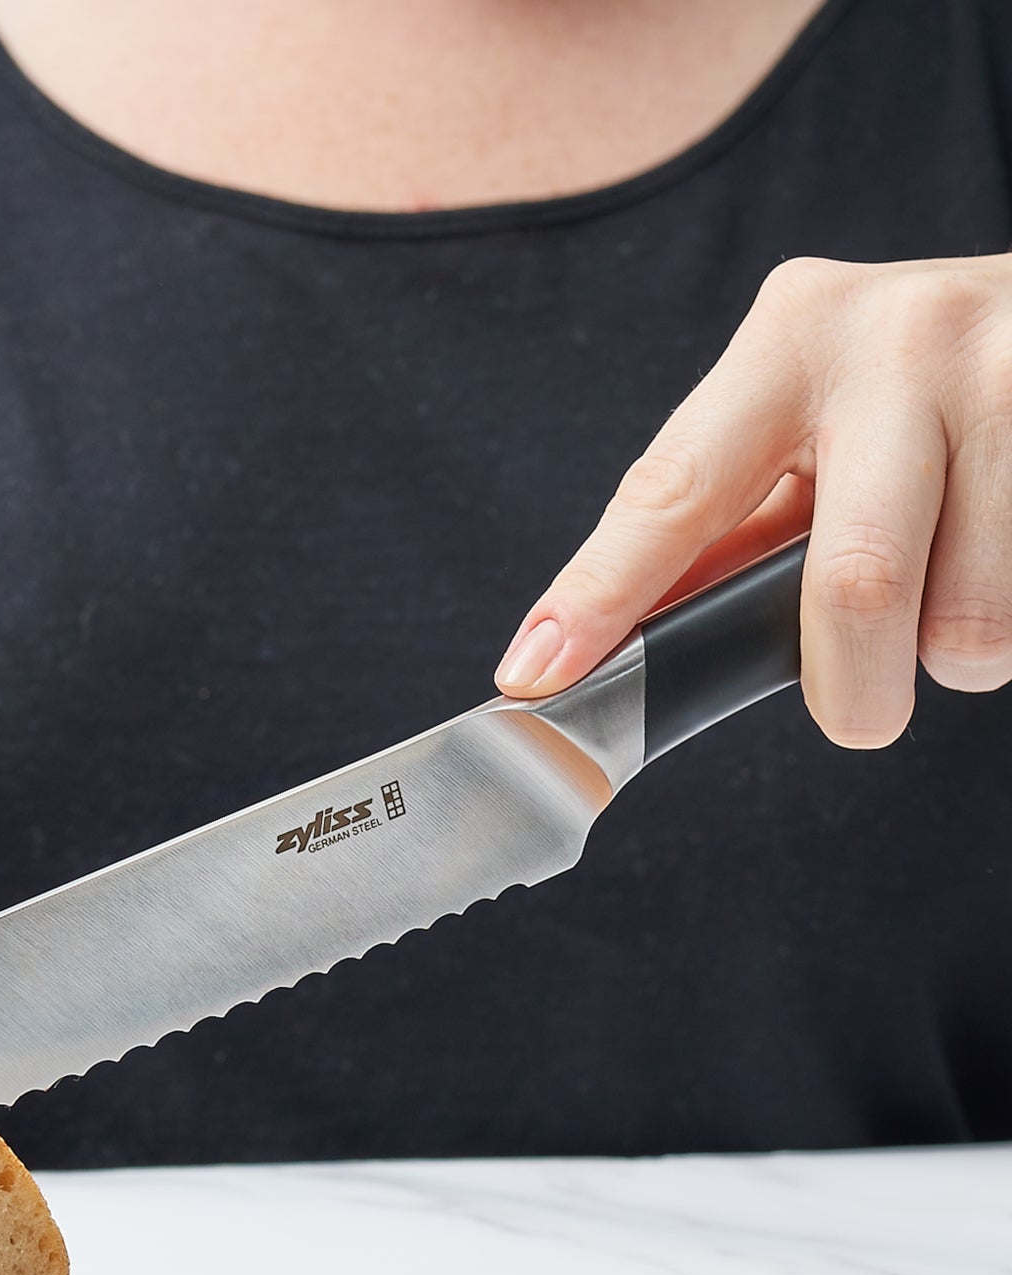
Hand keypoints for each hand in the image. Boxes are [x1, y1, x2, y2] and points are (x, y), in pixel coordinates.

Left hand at [494, 253, 1011, 744]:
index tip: (536, 674)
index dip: (600, 594)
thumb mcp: (808, 428)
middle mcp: (898, 339)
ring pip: (968, 618)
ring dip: (956, 652)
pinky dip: (1010, 623)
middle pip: (853, 586)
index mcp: (791, 338)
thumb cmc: (917, 388)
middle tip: (855, 710)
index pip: (673, 493)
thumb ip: (721, 528)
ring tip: (956, 594)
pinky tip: (1003, 558)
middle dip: (849, 688)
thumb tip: (595, 643)